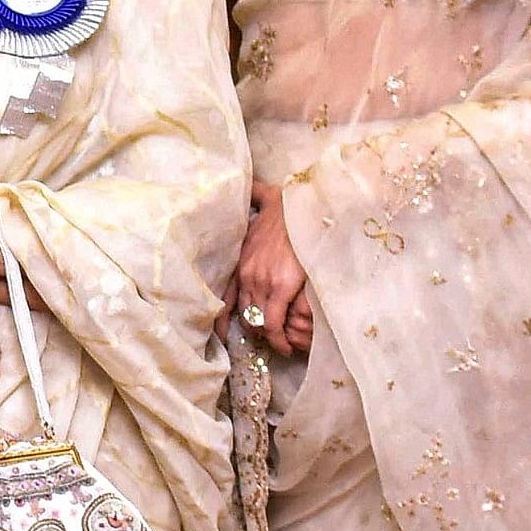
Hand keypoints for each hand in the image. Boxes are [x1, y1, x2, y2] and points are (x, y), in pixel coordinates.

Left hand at [231, 181, 314, 356]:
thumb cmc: (292, 202)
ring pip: (256, 321)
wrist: (308, 205)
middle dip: (254, 328)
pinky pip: (272, 323)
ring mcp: (261, 280)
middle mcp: (245, 272)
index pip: (223, 294)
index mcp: (241, 257)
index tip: (221, 335)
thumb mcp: (265, 199)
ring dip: (267, 335)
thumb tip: (248, 184)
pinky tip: (285, 346)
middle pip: (242, 312)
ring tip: (280, 344)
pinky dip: (277, 338)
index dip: (222, 318)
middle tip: (268, 337)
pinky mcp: (281, 287)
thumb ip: (255, 196)